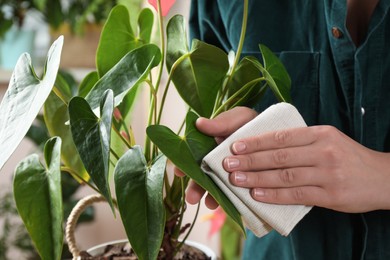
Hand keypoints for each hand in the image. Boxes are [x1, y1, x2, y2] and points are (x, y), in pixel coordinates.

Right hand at [174, 107, 257, 208]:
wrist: (273, 130)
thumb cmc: (249, 123)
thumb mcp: (236, 119)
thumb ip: (220, 123)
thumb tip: (198, 123)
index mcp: (207, 148)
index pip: (191, 158)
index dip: (183, 165)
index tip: (178, 171)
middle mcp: (214, 164)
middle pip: (201, 177)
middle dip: (195, 188)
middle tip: (191, 198)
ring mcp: (228, 175)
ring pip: (216, 188)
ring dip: (212, 197)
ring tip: (211, 205)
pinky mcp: (242, 185)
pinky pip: (235, 196)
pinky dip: (231, 201)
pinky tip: (230, 206)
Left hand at [224, 125, 389, 212]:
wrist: (382, 177)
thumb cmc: (348, 157)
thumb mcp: (327, 140)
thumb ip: (300, 142)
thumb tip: (264, 146)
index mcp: (319, 133)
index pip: (281, 137)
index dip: (255, 142)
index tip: (234, 145)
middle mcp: (323, 151)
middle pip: (279, 156)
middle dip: (250, 160)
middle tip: (228, 163)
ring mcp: (327, 173)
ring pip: (284, 175)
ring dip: (256, 178)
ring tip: (236, 180)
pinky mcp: (331, 194)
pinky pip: (296, 194)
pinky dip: (274, 195)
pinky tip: (257, 195)